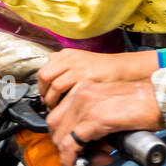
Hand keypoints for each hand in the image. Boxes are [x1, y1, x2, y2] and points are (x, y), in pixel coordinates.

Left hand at [37, 49, 155, 107]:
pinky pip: (69, 95)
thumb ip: (64, 64)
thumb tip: (48, 69)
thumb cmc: (103, 69)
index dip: (41, 86)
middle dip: (44, 93)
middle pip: (45, 77)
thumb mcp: (81, 60)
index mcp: (67, 54)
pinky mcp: (88, 80)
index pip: (43, 70)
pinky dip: (65, 105)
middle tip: (48, 103)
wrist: (124, 70)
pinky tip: (68, 110)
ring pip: (54, 87)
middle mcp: (71, 59)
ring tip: (57, 109)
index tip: (44, 95)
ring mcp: (79, 69)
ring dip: (52, 101)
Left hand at [48, 80, 163, 165]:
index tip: (79, 151)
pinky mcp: (93, 120)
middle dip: (65, 149)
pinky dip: (69, 163)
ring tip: (91, 164)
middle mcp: (80, 94)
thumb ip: (97, 126)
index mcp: (84, 89)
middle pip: (55, 127)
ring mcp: (85, 106)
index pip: (59, 116)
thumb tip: (94, 149)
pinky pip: (70, 147)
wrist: (162, 99)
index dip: (65, 138)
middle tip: (86, 159)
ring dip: (70, 158)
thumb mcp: (113, 111)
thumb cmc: (146, 104)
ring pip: (60, 139)